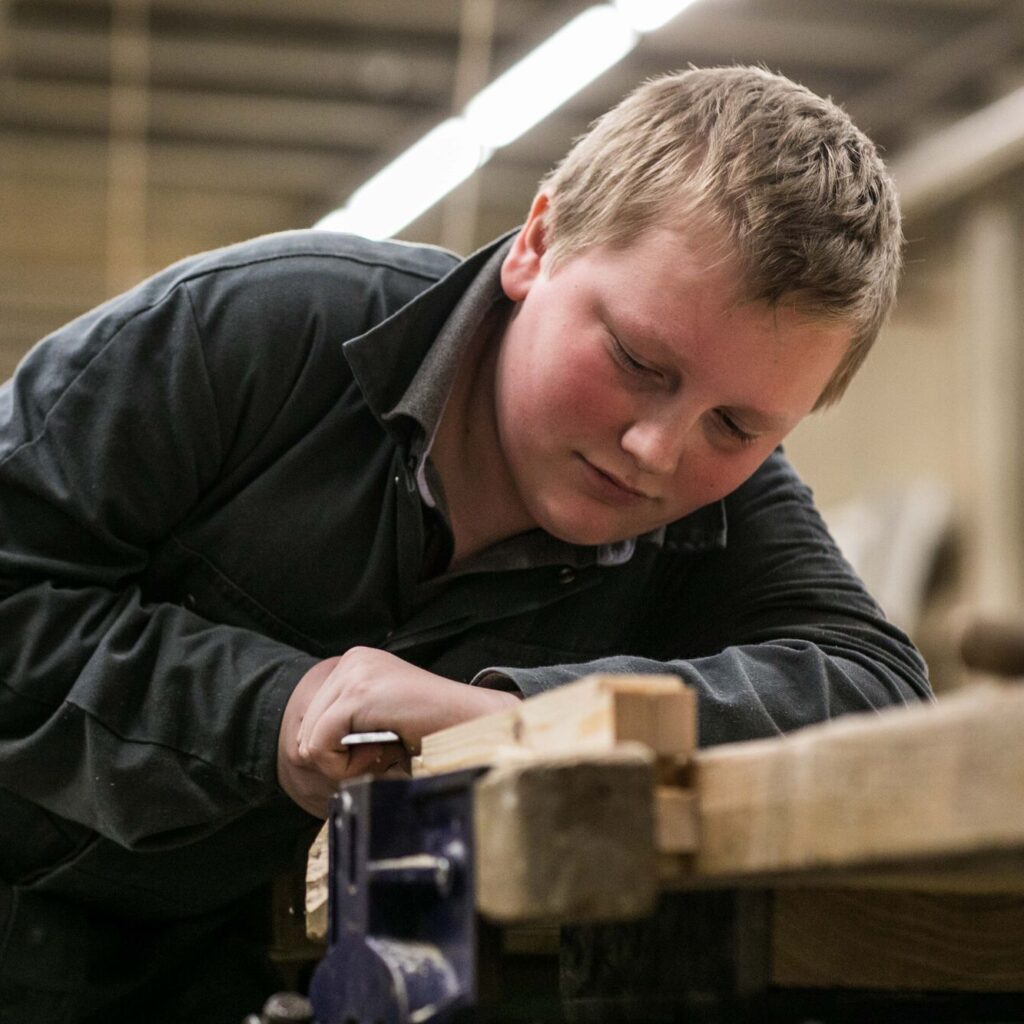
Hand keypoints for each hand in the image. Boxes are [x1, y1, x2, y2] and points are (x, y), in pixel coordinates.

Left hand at [277, 647, 518, 816]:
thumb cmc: (434, 732)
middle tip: (382, 755)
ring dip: (344, 763)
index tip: (379, 748)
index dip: (338, 749)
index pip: (311, 719)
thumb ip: (346, 728)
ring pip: (309, 740)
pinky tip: (381, 755)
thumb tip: (301, 754)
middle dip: (338, 757)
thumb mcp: (381, 722)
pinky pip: (319, 745)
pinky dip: (345, 765)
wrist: (474, 724)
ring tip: (384, 752)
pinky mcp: (358, 694)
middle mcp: (352, 660)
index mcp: (356, 664)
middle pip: (304, 730)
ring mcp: (354, 673)